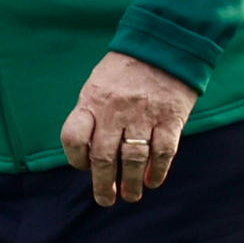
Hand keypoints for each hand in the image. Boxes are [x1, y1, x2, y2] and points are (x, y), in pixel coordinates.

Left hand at [59, 52, 197, 205]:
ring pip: (132, 161)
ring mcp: (143, 115)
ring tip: (130, 196)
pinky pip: (162, 153)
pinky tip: (152, 181)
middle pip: (103, 157)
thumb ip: (93, 112)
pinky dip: (157, 172)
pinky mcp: (170, 119)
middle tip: (105, 199)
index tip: (83, 168)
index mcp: (93, 99)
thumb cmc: (127, 66)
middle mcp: (115, 110)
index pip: (73, 137)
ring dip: (130, 184)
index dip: (75, 158)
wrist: (164, 43)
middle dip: (102, 184)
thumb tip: (90, 150)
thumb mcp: (99, 82)